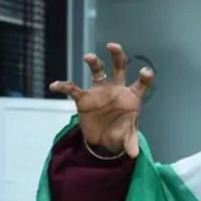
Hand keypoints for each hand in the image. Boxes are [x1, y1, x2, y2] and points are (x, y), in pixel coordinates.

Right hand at [48, 43, 153, 158]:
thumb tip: (134, 154)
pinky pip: (73, 89)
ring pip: (97, 71)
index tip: (145, 72)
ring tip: (89, 57)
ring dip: (93, 63)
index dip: (145, 77)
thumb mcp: (126, 139)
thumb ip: (130, 143)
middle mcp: (116, 89)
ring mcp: (100, 91)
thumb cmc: (120, 134)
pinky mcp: (84, 98)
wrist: (103, 140)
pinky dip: (64, 86)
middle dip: (117, 55)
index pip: (141, 84)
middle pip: (119, 67)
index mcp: (131, 97)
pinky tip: (55, 86)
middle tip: (112, 46)